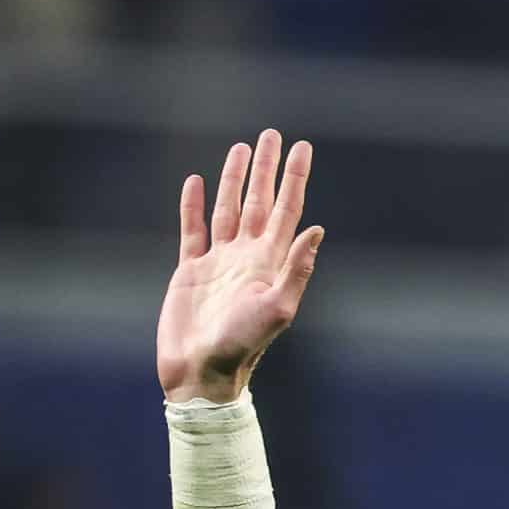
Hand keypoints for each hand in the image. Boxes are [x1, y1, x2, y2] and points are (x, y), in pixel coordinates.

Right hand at [157, 129, 325, 404]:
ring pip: (227, 209)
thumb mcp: (277, 308)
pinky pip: (193, 229)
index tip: (302, 147)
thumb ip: (297, 269)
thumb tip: (317, 228)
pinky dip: (194, 205)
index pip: (287, 209)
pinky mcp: (191, 271)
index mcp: (270, 262)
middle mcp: (247, 257)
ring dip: (233, 179)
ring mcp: (219, 262)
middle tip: (271, 135)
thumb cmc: (242, 347)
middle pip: (259, 201)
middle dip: (265, 169)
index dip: (295, 177)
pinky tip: (196, 182)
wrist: (202, 373)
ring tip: (239, 149)